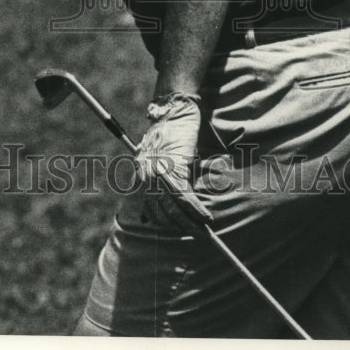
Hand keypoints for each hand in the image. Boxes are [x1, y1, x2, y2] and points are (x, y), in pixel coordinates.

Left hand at [136, 95, 208, 231]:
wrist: (173, 113)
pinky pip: (185, 197)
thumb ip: (162, 176)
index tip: (178, 231)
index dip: (165, 223)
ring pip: (175, 208)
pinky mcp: (174, 169)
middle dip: (180, 227)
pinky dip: (197, 210)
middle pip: (163, 212)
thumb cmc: (170, 134)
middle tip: (194, 236)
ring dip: (190, 223)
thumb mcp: (161, 157)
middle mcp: (147, 177)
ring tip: (203, 232)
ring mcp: (160, 175)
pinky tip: (206, 218)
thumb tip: (175, 198)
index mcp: (142, 174)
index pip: (150, 208)